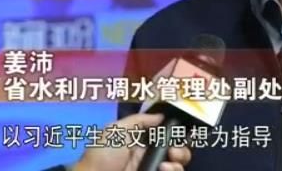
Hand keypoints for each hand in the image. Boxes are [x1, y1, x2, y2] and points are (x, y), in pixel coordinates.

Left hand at [73, 113, 191, 170]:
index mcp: (140, 139)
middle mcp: (149, 154)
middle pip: (176, 149)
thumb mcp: (116, 130)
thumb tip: (162, 115)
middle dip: (181, 149)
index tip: (179, 132)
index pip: (165, 134)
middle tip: (173, 151)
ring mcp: (151, 168)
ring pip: (176, 164)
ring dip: (179, 161)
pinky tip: (164, 169)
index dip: (175, 132)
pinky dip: (173, 170)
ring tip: (167, 164)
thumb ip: (139, 120)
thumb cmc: (101, 155)